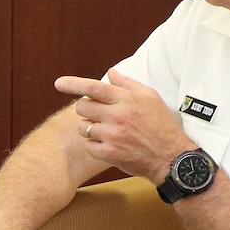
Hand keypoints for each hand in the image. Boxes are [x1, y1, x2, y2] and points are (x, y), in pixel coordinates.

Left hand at [59, 70, 193, 181]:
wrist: (170, 157)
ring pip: (83, 127)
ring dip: (90, 128)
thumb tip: (110, 72)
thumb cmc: (162, 125)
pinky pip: (88, 145)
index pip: (94, 88)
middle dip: (86, 109)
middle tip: (99, 115)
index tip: (59, 83)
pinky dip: (94, 145)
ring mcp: (112, 136)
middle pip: (82, 107)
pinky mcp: (109, 153)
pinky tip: (109, 144)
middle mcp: (118, 116)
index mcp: (127, 100)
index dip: (73, 84)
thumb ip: (128, 84)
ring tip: (107, 131)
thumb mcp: (151, 98)